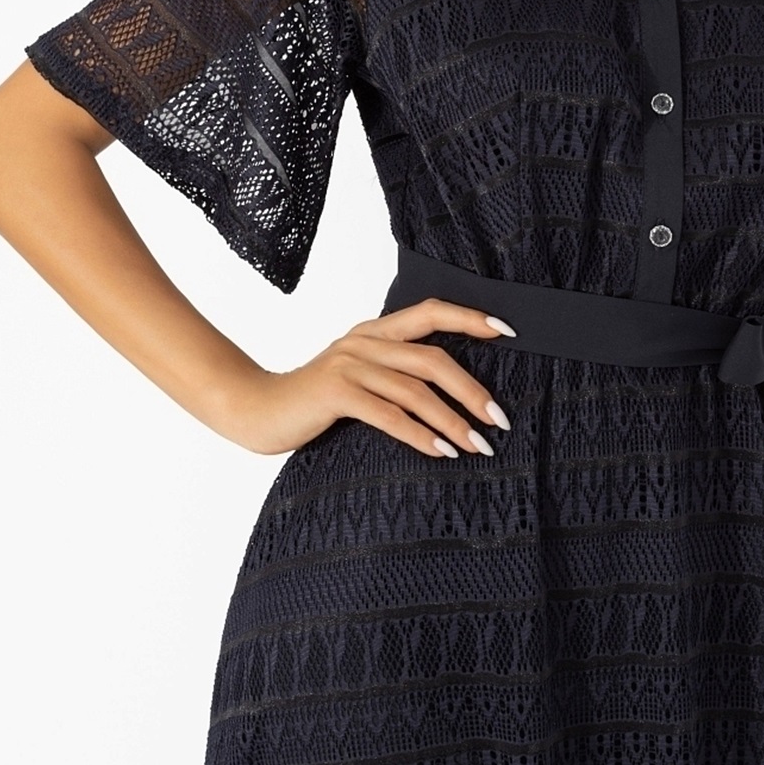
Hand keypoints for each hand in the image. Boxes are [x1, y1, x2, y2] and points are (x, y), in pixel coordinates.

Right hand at [216, 296, 515, 456]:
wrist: (255, 409)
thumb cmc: (314, 400)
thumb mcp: (357, 375)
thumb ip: (393, 372)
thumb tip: (451, 392)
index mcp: (374, 330)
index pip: (431, 312)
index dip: (471, 318)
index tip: (509, 331)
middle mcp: (364, 341)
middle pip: (433, 358)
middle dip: (472, 390)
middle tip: (501, 419)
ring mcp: (349, 365)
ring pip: (416, 390)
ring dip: (453, 421)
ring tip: (479, 445)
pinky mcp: (335, 393)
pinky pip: (389, 415)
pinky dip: (420, 435)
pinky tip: (443, 452)